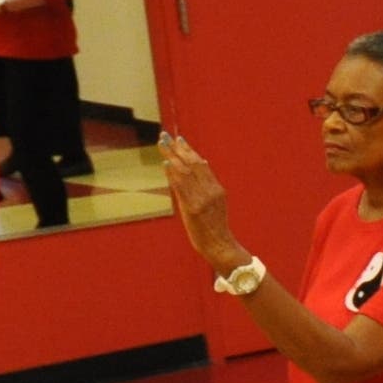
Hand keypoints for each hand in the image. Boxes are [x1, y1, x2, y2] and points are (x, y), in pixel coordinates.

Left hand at [158, 132, 245, 273]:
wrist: (220, 246)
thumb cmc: (215, 227)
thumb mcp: (216, 203)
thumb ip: (207, 185)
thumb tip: (202, 163)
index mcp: (217, 189)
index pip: (201, 164)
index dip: (189, 150)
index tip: (178, 139)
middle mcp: (211, 191)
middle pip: (192, 165)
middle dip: (178, 149)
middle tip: (165, 136)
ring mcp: (202, 200)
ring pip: (186, 173)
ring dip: (172, 156)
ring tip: (162, 144)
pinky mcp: (193, 209)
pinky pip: (181, 188)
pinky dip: (173, 174)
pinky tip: (166, 163)